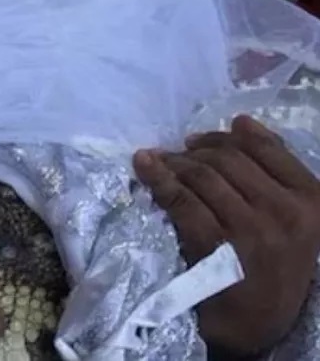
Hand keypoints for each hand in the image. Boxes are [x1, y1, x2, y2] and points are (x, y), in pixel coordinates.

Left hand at [134, 115, 319, 356]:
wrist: (256, 324)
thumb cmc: (272, 268)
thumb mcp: (292, 221)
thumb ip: (275, 174)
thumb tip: (240, 124)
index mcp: (312, 202)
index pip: (269, 150)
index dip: (230, 137)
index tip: (204, 137)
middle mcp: (286, 212)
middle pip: (230, 160)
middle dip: (197, 151)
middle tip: (178, 152)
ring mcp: (251, 229)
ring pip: (203, 176)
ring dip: (175, 163)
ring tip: (160, 161)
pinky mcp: (216, 245)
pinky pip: (181, 199)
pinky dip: (158, 178)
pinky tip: (144, 168)